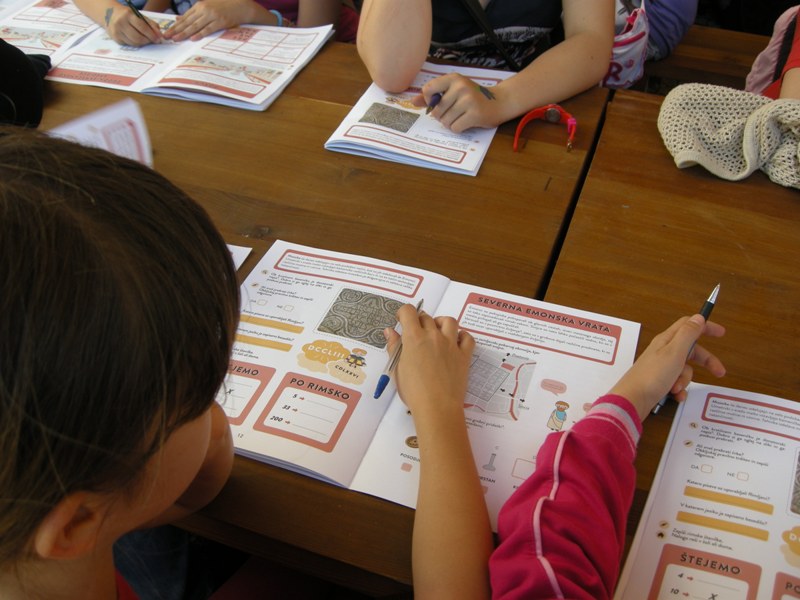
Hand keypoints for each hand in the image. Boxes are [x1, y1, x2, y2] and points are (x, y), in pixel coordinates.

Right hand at [105, 6, 162, 45]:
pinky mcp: (115, 38)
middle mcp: (120, 22)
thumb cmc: (129, 15)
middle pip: (138, 37)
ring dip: (142, 43)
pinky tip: (137, 40)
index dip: (151, 35)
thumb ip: (151, 24)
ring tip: (146, 40)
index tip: (158, 39)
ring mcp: (117, 31)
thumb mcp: (139, 15)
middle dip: (147, 41)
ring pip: (134, 43)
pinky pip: (129, 44)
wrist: (110, 14)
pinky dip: (136, 43)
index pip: (142, 27)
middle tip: (152, 41)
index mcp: (128, 15)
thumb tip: (159, 35)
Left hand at [165, 0, 262, 41]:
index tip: (167, 31)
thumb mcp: (207, 7)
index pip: (185, 17)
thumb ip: (193, 13)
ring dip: (185, 33)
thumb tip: (178, 18)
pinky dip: (200, 34)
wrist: (241, 6)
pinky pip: (208, 29)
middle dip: (176, 30)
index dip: (175, 25)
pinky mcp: (220, 22)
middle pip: (188, 22)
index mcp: (200, 5)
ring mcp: (212, 16)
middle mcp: (204, 10)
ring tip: (176, 39)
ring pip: (195, 26)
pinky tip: (192, 38)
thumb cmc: (224, 7)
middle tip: (167, 36)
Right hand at [385, 304, 474, 424]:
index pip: (408, 312)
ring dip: (440, 323)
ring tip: (436, 332)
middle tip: (416, 333)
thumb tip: (390, 332)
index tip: (401, 320)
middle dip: (419, 321)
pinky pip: (467, 337)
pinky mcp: (464, 355)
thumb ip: (394, 347)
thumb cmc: (413, 392)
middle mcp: (433, 336)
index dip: (403, 313)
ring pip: (449, 321)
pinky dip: (461, 336)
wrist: (437, 407)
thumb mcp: (397, 370)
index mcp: (414, 338)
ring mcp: (451, 344)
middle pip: (427, 317)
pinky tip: (455, 342)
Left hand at [412, 73, 503, 132]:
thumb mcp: (453, 90)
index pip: (428, 90)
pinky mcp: (474, 114)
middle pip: (436, 110)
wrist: (500, 102)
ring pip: (445, 121)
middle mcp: (460, 87)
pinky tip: (467, 122)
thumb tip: (412, 101)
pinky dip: (459, 128)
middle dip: (442, 116)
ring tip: (462, 116)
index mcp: (453, 78)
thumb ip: (433, 95)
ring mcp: (468, 100)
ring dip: (451, 123)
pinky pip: (455, 127)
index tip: (438, 103)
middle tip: (455, 112)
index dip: (429, 101)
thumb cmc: (473, 97)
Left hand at [610, 314, 725, 421]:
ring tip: (676, 388)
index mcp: (666, 340)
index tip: (722, 333)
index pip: (688, 326)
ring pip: (684, 370)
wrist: (632, 400)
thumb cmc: (653, 375)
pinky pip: (676, 383)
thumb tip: (698, 317)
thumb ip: (688, 334)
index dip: (705, 327)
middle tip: (719, 372)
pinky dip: (678, 390)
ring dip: (684, 380)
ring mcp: (660, 367)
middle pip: (690, 350)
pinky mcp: (658, 381)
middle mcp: (663, 351)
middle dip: (705, 362)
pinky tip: (675, 396)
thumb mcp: (674, 352)